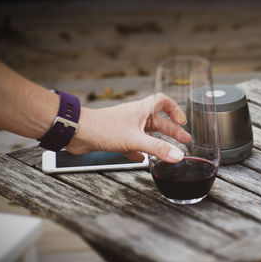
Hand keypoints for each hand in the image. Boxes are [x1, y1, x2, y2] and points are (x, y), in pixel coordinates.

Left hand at [66, 93, 191, 161]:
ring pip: (147, 135)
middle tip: (183, 140)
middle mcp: (135, 117)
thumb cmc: (102, 127)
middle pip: (159, 122)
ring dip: (158, 142)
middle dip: (172, 131)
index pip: (163, 101)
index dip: (175, 109)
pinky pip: (134, 145)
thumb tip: (177, 155)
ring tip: (168, 152)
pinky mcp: (117, 139)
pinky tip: (143, 160)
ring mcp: (126, 128)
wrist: (77, 132)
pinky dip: (140, 152)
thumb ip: (157, 148)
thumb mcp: (135, 139)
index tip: (183, 121)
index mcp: (141, 110)